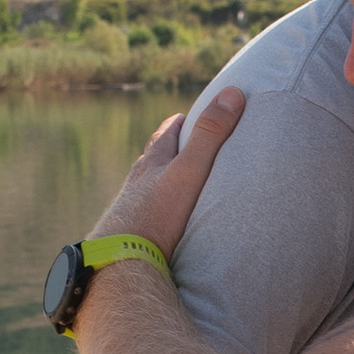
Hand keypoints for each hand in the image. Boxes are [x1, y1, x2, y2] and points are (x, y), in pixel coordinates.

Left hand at [83, 85, 245, 270]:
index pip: (164, 135)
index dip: (176, 124)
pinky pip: (142, 216)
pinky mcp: (128, 234)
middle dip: (164, 150)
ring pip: (143, 188)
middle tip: (175, 144)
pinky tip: (155, 221)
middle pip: (150, 159)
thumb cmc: (157, 214)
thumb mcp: (190, 171)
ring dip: (155, 182)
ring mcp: (130, 209)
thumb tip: (232, 94)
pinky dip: (152, 211)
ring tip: (166, 183)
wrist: (120, 259)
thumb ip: (210, 136)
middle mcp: (137, 183)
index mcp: (153, 164)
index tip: (183, 117)